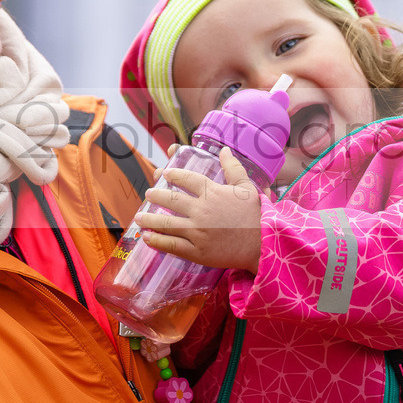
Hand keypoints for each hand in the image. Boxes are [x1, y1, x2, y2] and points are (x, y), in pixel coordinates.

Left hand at [136, 147, 262, 272]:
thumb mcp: (247, 188)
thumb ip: (233, 168)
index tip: (165, 173)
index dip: (173, 174)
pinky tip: (147, 237)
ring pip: (166, 223)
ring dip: (149, 219)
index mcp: (212, 193)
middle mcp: (201, 210)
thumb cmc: (256, 215)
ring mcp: (197, 232)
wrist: (262, 245)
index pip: (187, 178)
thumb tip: (224, 150)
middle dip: (157, 195)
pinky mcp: (197, 251)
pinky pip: (171, 245)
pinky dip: (156, 241)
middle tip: (150, 193)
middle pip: (171, 199)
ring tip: (140, 217)